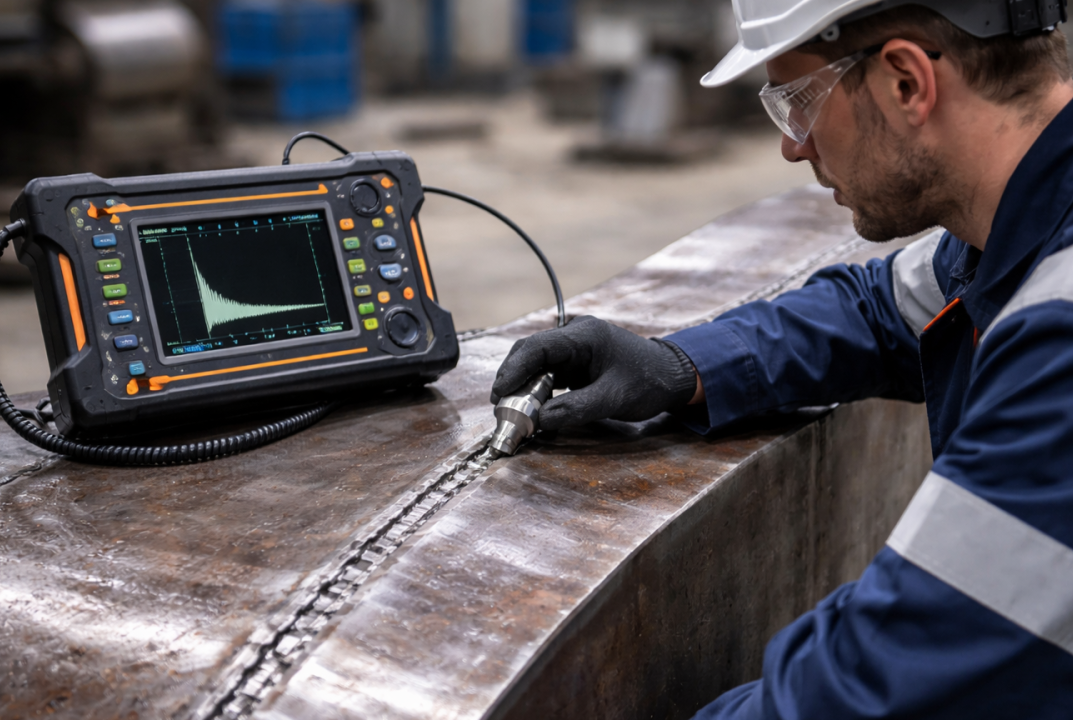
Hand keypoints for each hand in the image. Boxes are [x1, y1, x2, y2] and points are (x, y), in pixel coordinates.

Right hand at [489, 316, 698, 430]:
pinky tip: (532, 409)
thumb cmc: (649, 383)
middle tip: (501, 409)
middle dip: (512, 380)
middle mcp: (575, 335)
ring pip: (536, 364)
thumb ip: (574, 409)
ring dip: (523, 387)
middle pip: (530, 353)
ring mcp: (574, 348)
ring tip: (513, 412)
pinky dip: (537, 390)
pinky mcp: (575, 361)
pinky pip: (547, 373)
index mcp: (584, 336)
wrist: (673, 376)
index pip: (537, 347)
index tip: (498, 394)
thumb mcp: (613, 399)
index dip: (513, 370)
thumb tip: (537, 421)